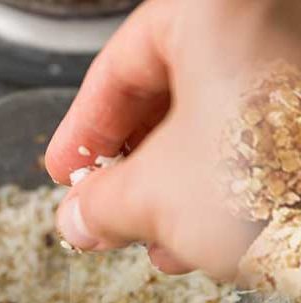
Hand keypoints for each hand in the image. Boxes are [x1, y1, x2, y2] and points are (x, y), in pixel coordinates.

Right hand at [45, 0, 300, 279]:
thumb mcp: (160, 196)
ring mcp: (296, 63)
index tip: (66, 174)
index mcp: (212, 10)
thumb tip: (78, 217)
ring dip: (177, 186)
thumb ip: (102, 202)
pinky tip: (210, 233)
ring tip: (158, 239)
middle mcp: (265, 22)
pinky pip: (263, 132)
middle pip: (169, 93)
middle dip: (132, 169)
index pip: (116, 68)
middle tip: (107, 211)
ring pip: (219, 117)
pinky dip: (228, 181)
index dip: (80, 132)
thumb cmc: (287, 188)